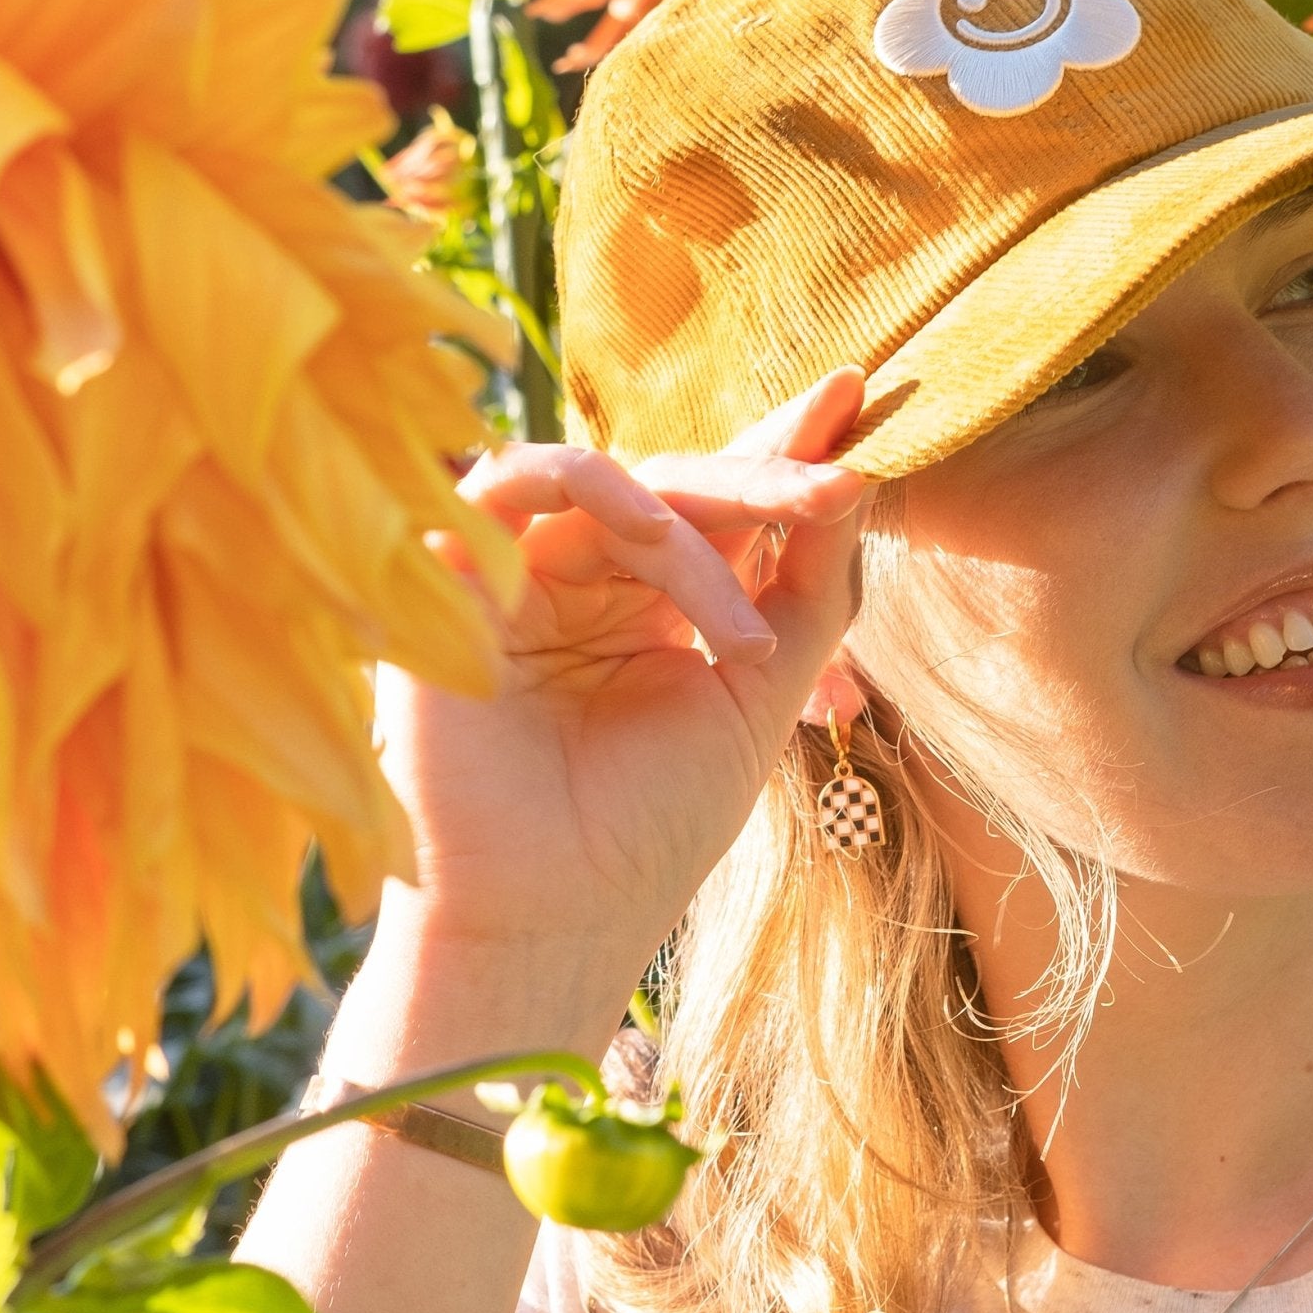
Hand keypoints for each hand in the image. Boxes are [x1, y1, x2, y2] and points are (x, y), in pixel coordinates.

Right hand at [380, 368, 867, 959]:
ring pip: (619, 479)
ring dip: (701, 535)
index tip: (861, 395)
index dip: (784, 448)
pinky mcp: (451, 566)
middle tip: (846, 484)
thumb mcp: (758, 694)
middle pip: (678, 478)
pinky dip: (615, 509)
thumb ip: (810, 586)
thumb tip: (860, 477)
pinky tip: (673, 575)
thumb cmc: (649, 826)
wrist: (551, 918)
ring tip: (747, 639)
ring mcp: (515, 567)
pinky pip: (528, 480)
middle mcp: (580, 572)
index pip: (719, 500)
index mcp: (648, 599)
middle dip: (769, 477)